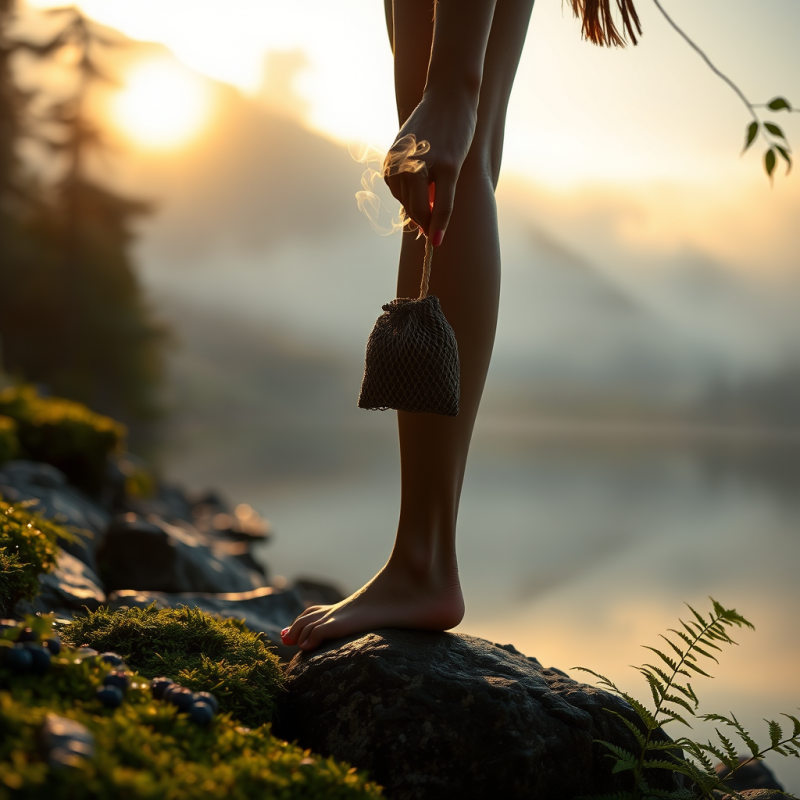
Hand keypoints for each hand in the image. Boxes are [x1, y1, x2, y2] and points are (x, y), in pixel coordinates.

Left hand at [383, 88, 477, 245]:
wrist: (450, 93)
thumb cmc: (434, 123)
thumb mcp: (413, 147)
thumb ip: (411, 173)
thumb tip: (420, 208)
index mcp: (392, 159)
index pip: (398, 195)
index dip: (411, 209)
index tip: (422, 219)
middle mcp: (403, 162)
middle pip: (408, 205)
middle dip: (419, 221)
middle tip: (429, 232)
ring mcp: (425, 164)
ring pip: (421, 208)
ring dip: (428, 223)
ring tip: (436, 227)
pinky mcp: (447, 165)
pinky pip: (442, 203)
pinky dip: (440, 222)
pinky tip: (438, 237)